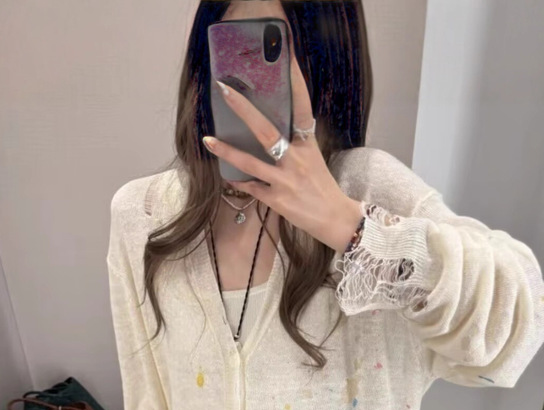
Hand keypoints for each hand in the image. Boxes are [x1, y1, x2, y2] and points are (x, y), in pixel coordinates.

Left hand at [202, 34, 362, 252]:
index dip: (295, 82)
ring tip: (208, 140)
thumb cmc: (322, 188)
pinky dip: (237, 180)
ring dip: (227, 150)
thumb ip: (295, 144)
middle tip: (224, 90)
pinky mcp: (277, 200)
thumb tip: (272, 130)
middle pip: (265, 130)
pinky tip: (224, 173)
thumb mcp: (314, 159)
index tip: (287, 57)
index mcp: (308, 145)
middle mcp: (296, 159)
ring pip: (250, 162)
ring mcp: (285, 180)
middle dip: (243, 108)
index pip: (301, 108)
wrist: (335, 219)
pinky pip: (250, 187)